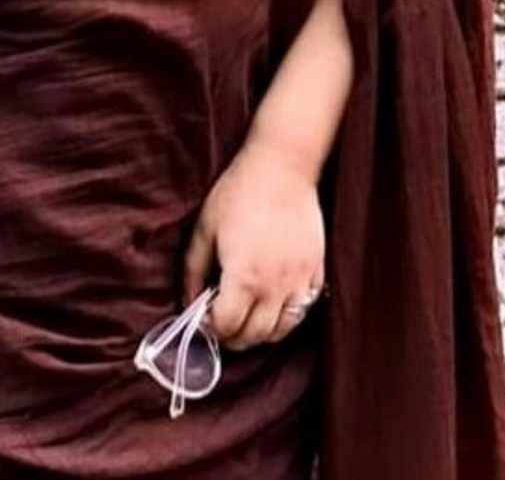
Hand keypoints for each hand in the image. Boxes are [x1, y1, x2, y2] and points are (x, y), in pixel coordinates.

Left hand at [183, 136, 325, 350]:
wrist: (282, 168)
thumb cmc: (239, 193)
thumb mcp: (204, 228)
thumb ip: (192, 270)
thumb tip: (188, 301)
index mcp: (243, 277)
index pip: (226, 327)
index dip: (210, 329)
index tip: (204, 317)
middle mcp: (273, 287)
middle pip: (253, 336)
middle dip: (232, 335)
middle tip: (222, 319)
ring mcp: (299, 281)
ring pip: (281, 331)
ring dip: (261, 332)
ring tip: (247, 315)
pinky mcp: (316, 271)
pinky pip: (304, 310)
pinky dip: (287, 316)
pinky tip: (273, 302)